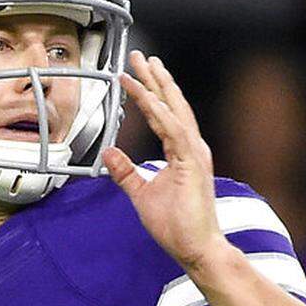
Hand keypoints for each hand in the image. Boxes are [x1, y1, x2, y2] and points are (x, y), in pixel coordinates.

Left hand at [101, 51, 228, 270]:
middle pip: (172, 104)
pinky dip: (159, 112)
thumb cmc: (176, 225)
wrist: (196, 249)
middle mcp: (191, 148)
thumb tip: (110, 154)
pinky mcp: (191, 164)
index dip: (150, 92)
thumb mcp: (141, 193)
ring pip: (173, 111)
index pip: (164, 114)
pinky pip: (172, 131)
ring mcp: (194, 154)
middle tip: (140, 56)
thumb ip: (126, 172)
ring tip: (143, 65)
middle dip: (155, 79)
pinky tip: (146, 97)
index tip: (136, 73)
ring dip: (157, 87)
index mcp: (182, 152)